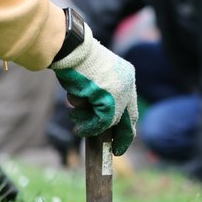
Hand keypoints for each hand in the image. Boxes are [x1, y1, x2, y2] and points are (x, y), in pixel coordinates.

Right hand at [50, 25, 137, 154]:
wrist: (72, 50)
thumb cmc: (75, 62)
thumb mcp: (92, 80)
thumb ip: (99, 96)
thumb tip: (98, 119)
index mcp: (126, 75)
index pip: (130, 104)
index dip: (126, 123)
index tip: (123, 136)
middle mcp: (127, 84)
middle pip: (128, 117)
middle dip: (122, 136)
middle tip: (116, 150)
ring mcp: (120, 92)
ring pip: (111, 121)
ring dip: (92, 126)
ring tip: (78, 121)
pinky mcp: (110, 100)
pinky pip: (101, 122)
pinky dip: (88, 127)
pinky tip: (78, 127)